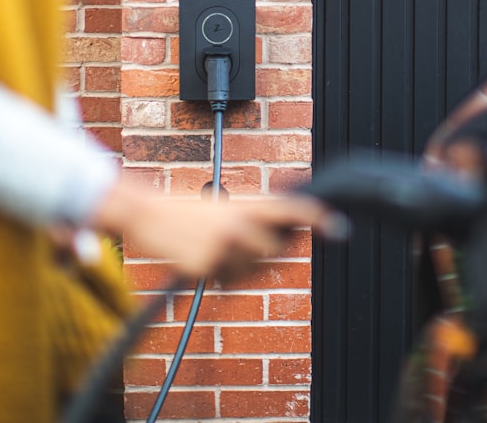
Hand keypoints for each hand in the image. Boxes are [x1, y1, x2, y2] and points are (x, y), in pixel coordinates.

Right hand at [80, 180, 346, 279]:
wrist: (147, 214)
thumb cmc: (187, 212)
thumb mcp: (224, 209)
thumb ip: (254, 220)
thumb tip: (285, 240)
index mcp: (245, 205)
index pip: (290, 208)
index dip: (318, 217)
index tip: (338, 227)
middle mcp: (238, 223)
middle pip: (276, 252)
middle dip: (264, 256)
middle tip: (238, 244)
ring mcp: (223, 245)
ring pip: (250, 271)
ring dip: (237, 268)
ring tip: (213, 248)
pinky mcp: (205, 265)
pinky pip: (225, 282)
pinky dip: (216, 276)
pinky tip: (200, 259)